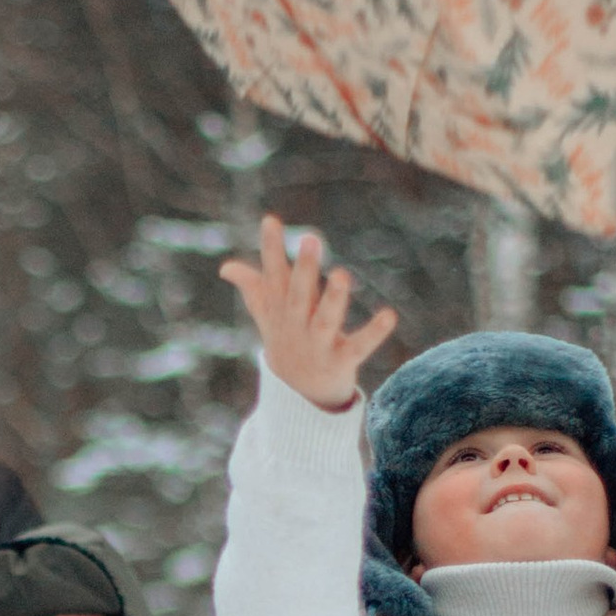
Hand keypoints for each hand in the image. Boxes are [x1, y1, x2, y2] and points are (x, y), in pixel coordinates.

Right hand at [217, 214, 398, 409]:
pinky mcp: (341, 360)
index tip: (270, 220)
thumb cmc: (287, 342)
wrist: (298, 395)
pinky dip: (374, 333)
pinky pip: (359, 346)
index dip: (271, 249)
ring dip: (333, 299)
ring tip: (342, 275)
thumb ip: (252, 288)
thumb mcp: (267, 315)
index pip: (273, 275)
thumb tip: (226, 267)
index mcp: (281, 309)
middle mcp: (297, 325)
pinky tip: (389, 315)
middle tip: (310, 239)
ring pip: (325, 320)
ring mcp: (318, 344)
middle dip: (303, 269)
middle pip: (298, 295)